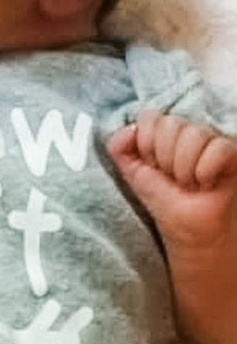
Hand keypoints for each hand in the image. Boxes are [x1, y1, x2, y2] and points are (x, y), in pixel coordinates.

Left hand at [107, 109, 236, 249]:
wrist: (186, 226)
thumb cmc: (162, 197)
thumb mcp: (131, 171)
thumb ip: (118, 146)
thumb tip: (131, 129)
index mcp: (161, 131)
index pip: (150, 116)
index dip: (146, 144)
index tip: (151, 165)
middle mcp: (187, 130)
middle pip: (172, 123)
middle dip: (165, 158)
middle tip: (171, 177)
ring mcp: (211, 140)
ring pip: (195, 133)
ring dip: (184, 168)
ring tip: (188, 182)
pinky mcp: (232, 153)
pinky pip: (219, 148)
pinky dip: (206, 171)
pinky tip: (205, 183)